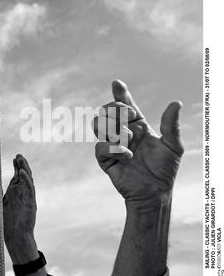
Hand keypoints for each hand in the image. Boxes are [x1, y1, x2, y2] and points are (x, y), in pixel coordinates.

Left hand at [0, 154, 37, 263]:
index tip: (14, 158)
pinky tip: (21, 172)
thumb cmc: (5, 223)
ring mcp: (27, 196)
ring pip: (28, 179)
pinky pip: (29, 188)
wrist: (15, 236)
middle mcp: (22, 192)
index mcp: (14, 192)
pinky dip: (26, 179)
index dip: (16, 166)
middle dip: (21, 164)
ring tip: (20, 160)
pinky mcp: (31, 201)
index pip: (17, 176)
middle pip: (23, 174)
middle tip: (18, 155)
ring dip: (24, 168)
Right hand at [92, 80, 183, 201]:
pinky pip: (100, 146)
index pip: (126, 105)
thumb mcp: (173, 146)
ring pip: (98, 124)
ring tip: (129, 139)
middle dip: (116, 109)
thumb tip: (176, 103)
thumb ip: (171, 125)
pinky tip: (128, 156)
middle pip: (107, 110)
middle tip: (132, 118)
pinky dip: (114, 149)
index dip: (120, 93)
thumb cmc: (165, 169)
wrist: (154, 192)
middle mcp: (123, 132)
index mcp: (138, 126)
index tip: (117, 83)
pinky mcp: (105, 159)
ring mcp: (112, 144)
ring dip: (112, 127)